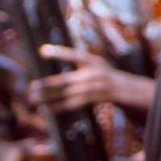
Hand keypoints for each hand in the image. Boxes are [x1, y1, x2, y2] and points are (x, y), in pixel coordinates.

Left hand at [28, 47, 142, 115]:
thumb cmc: (107, 76)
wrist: (129, 90)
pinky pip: (74, 104)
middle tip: (31, 88)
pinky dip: (59, 107)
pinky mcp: (96, 99)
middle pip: (66, 80)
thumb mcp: (96, 65)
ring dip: (49, 98)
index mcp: (94, 61)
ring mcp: (96, 87)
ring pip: (67, 94)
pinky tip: (47, 109)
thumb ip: (78, 63)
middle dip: (46, 85)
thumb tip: (51, 56)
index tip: (42, 51)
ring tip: (34, 100)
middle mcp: (95, 73)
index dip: (59, 52)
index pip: (75, 55)